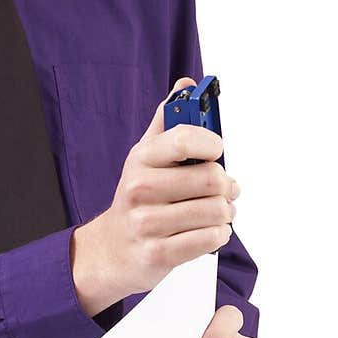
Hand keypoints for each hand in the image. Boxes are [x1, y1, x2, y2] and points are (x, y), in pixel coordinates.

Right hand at [72, 76, 240, 312]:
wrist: (110, 250)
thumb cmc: (137, 198)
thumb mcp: (146, 156)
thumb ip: (168, 121)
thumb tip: (186, 85)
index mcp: (140, 158)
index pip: (183, 139)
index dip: (211, 144)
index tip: (216, 151)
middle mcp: (139, 188)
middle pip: (210, 179)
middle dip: (227, 186)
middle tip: (225, 189)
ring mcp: (147, 223)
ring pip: (215, 211)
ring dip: (226, 212)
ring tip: (218, 212)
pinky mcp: (158, 253)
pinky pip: (209, 239)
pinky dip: (219, 235)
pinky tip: (210, 231)